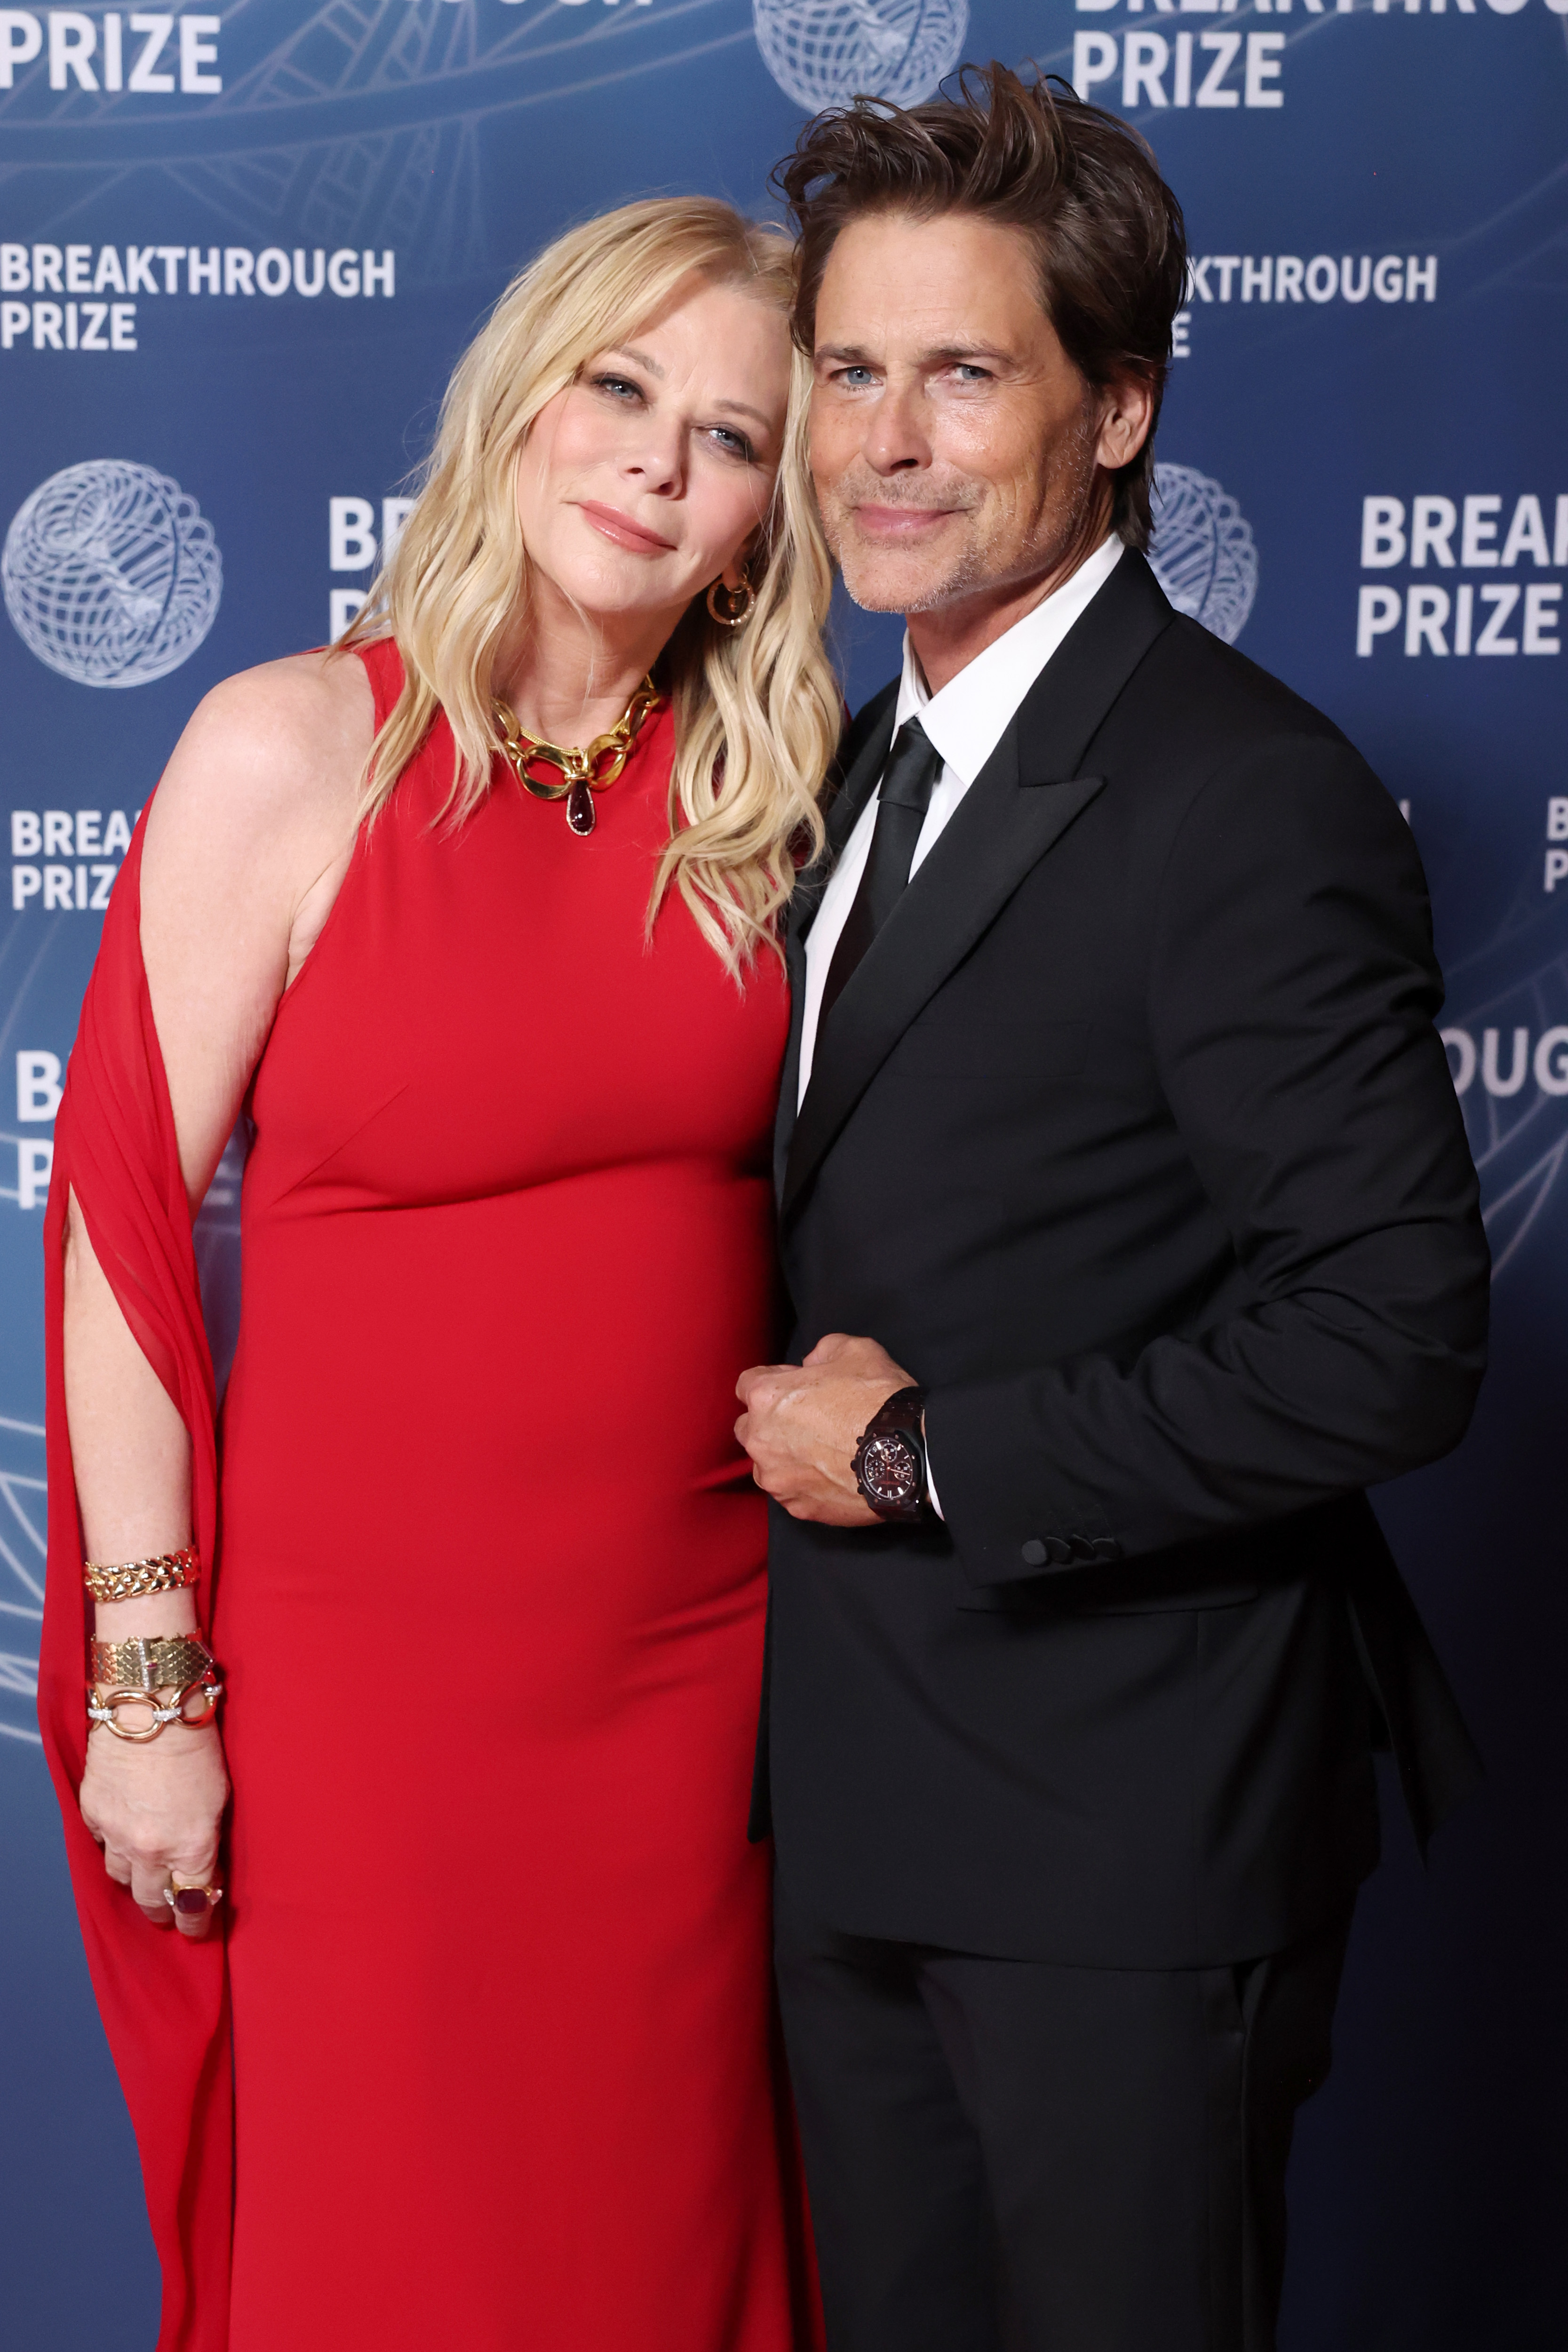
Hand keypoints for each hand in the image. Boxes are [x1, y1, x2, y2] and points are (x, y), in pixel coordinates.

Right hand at [79, 1715, 229, 1938]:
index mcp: (193, 1846)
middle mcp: (152, 1850)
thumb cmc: (199, 1747)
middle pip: (152, 1901)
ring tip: (145, 1875)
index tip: (197, 1929)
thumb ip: (206, 1840)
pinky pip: (102, 1846)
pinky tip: (125, 1835)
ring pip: (122, 1878)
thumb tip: (201, 1867)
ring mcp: (117, 1835)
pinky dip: (114, 1845)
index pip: (193, 1903)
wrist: (151, 1710)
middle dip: (163, 1911)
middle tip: (169, 1912)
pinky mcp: (94, 1816)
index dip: (195, 1922)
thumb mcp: (219, 1799)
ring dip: (135, 1879)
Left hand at [735, 1332, 916, 1524]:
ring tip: (819, 1453)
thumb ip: (822, 1351)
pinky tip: (832, 1476)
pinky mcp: (799, 1507)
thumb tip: (811, 1364)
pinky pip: (792, 1493)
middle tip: (806, 1420)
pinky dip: (805, 1484)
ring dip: (783, 1457)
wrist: (907, 1454)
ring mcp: (778, 1479)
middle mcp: (761, 1441)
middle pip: (749, 1428)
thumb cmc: (877, 1398)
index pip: (747, 1384)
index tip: (797, 1386)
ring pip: (766, 1466)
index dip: (774, 1381)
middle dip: (769, 1422)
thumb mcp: (854, 1349)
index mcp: (766, 1397)